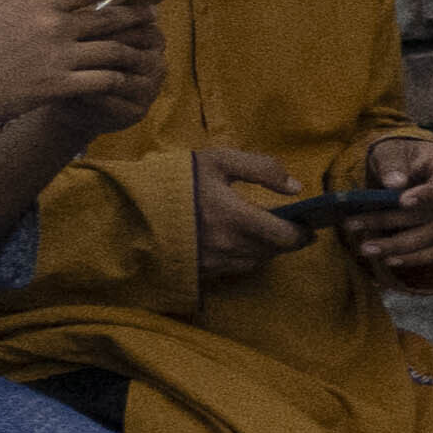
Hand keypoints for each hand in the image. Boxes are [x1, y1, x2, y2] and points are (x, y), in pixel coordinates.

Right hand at [0, 0, 175, 150]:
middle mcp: (53, 28)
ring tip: (146, 51)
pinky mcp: (57, 87)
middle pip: (110, 19)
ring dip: (133, 51)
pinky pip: (102, 82)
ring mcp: (57, 59)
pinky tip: (122, 82)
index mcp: (36, 5)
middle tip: (155, 15)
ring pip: (113, 51)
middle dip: (138, 16)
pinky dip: (116, 81)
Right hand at [182, 141, 313, 276]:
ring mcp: (211, 263)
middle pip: (272, 252)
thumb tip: (296, 187)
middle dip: (285, 241)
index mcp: (237, 219)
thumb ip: (261, 169)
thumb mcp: (217, 161)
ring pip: (252, 262)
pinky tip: (233, 240)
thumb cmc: (174, 179)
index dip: (303, 234)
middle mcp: (228, 247)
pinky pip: (230, 268)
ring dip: (263, 249)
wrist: (124, 207)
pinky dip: (240, 256)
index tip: (309, 226)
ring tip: (262, 232)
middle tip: (289, 228)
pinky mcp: (196, 271)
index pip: (286, 237)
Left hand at [339, 127, 432, 279]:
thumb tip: (394, 184)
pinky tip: (389, 259)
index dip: (430, 195)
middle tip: (355, 225)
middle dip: (394, 223)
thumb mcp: (393, 151)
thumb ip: (392, 164)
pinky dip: (412, 258)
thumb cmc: (404, 157)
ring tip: (366, 248)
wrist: (416, 168)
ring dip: (399, 247)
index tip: (402, 201)